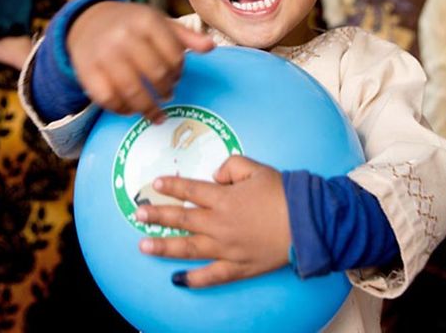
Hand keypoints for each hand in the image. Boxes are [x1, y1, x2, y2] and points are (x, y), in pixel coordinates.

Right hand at [67, 1, 214, 122]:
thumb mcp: (159, 22)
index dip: (179, 71)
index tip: (177, 77)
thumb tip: (211, 47)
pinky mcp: (87, 72)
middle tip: (168, 94)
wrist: (88, 21)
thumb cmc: (131, 24)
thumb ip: (185, 35)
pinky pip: (108, 99)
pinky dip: (122, 109)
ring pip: (133, 91)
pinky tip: (131, 109)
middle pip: (156, 74)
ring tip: (156, 113)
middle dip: (166, 90)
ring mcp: (103, 55)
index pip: (174, 55)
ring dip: (148, 108)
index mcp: (146, 20)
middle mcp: (123, 36)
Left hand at [136, 155, 291, 287]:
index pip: (190, 190)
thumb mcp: (256, 168)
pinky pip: (211, 276)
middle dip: (157, 216)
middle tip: (138, 214)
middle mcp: (219, 224)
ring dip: (164, 246)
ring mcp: (226, 248)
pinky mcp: (238, 267)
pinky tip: (178, 280)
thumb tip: (214, 176)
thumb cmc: (283, 193)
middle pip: (182, 219)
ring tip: (143, 245)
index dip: (172, 186)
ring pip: (188, 248)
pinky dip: (193, 279)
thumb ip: (231, 166)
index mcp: (224, 198)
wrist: (307, 222)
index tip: (156, 184)